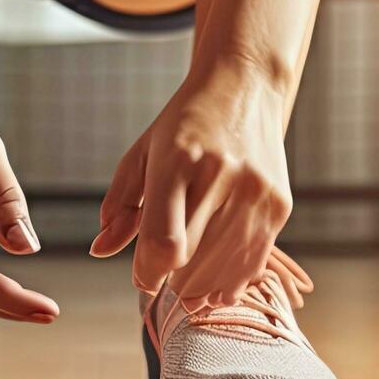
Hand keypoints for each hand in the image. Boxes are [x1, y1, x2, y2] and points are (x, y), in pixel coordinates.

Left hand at [91, 61, 292, 307]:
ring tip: (189, 292)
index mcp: (179, 158)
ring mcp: (255, 192)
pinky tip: (217, 288)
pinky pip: (253, 261)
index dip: (148, 273)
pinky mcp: (279, 204)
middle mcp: (221, 175)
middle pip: (191, 260)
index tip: (143, 278)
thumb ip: (120, 204)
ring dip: (202, 288)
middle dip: (172, 281)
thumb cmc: (185, 123)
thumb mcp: (144, 153)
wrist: (245, 87)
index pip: (163, 241)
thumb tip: (100, 250)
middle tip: (165, 280)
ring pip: (224, 269)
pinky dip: (232, 281)